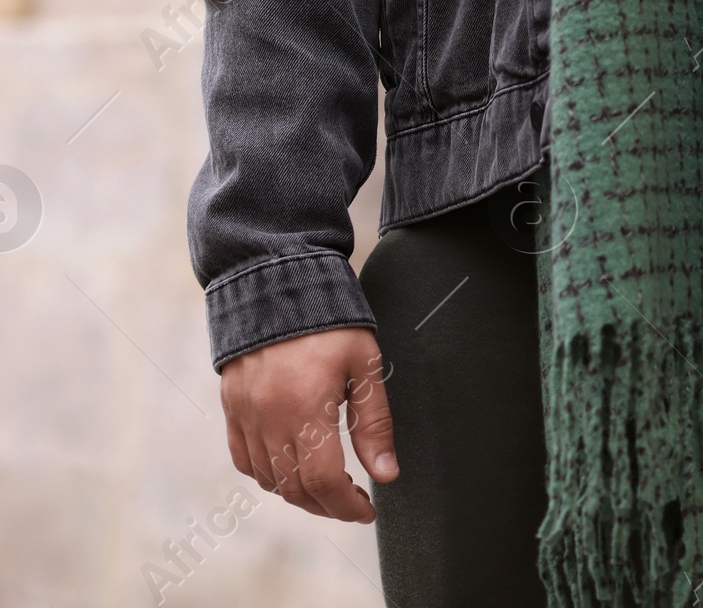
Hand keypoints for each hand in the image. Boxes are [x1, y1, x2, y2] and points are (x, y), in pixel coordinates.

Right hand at [221, 327, 396, 520]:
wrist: (276, 277)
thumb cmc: (329, 318)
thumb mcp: (364, 363)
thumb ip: (374, 422)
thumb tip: (386, 475)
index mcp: (306, 408)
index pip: (324, 482)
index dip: (347, 506)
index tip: (367, 510)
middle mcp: (270, 419)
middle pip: (296, 489)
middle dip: (327, 505)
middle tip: (352, 500)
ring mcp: (245, 415)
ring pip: (269, 480)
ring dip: (299, 493)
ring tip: (327, 485)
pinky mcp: (231, 406)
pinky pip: (244, 460)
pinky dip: (267, 474)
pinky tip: (289, 467)